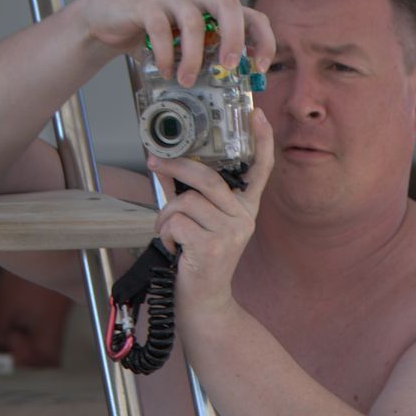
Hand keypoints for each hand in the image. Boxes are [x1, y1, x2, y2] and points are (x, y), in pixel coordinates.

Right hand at [75, 0, 274, 85]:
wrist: (110, 23)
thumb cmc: (153, 37)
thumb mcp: (189, 49)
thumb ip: (210, 57)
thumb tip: (237, 85)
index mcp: (214, 8)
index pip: (250, 15)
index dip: (263, 39)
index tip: (261, 68)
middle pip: (228, 4)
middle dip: (234, 38)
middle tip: (228, 67)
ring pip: (193, 20)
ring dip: (194, 55)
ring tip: (187, 80)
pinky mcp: (146, 3)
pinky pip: (160, 27)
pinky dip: (165, 53)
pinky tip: (165, 70)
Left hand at [148, 110, 274, 321]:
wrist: (203, 302)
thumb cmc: (198, 261)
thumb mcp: (197, 223)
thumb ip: (186, 194)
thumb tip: (163, 163)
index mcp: (244, 209)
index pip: (260, 170)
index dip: (262, 141)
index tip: (258, 113)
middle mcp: (243, 218)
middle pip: (208, 178)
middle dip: (176, 166)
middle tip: (154, 161)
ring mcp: (231, 233)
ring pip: (187, 201)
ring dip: (166, 214)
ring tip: (167, 231)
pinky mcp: (213, 247)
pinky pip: (178, 222)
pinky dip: (165, 232)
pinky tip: (173, 247)